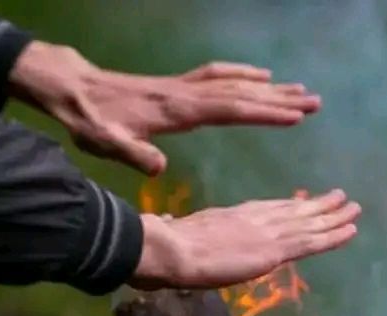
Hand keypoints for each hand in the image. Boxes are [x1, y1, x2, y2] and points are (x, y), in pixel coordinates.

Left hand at [9, 42, 320, 174]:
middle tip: (315, 102)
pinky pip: (220, 75)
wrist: (71, 89)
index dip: (263, 112)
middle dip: (279, 98)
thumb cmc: (89, 120)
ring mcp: (183, 85)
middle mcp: (186, 93)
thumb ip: (133, 156)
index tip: (295, 116)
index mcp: (176, 110)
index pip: (229, 109)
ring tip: (301, 92)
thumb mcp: (106, 144)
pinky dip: (244, 74)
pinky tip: (260, 77)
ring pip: (235, 81)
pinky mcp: (178, 84)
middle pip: (241, 91)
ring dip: (269, 86)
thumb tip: (158, 170)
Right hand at [131, 190, 359, 289]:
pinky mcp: (274, 250)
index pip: (266, 210)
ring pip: (309, 224)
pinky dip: (333, 235)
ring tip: (354, 208)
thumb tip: (165, 221)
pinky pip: (311, 242)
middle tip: (341, 198)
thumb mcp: (171, 230)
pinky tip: (351, 230)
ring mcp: (265, 233)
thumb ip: (176, 227)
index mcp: (229, 216)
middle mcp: (253, 219)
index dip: (287, 206)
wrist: (168, 250)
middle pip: (293, 211)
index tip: (302, 202)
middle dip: (318, 206)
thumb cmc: (161, 245)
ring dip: (334, 217)